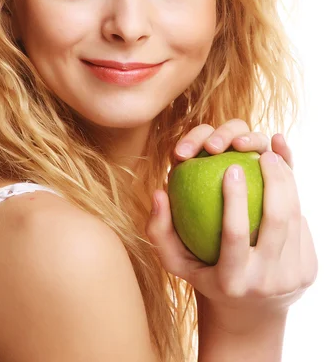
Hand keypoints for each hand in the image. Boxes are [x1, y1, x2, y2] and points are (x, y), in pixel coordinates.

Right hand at [145, 119, 317, 331]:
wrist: (247, 314)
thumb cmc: (203, 274)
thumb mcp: (175, 260)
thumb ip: (159, 228)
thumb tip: (158, 192)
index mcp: (231, 281)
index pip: (234, 234)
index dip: (234, 199)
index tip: (231, 166)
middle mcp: (265, 283)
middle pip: (276, 221)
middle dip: (275, 179)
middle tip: (263, 153)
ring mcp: (292, 279)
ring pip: (295, 218)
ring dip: (288, 182)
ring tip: (274, 158)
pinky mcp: (308, 272)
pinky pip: (303, 226)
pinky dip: (294, 197)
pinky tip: (284, 176)